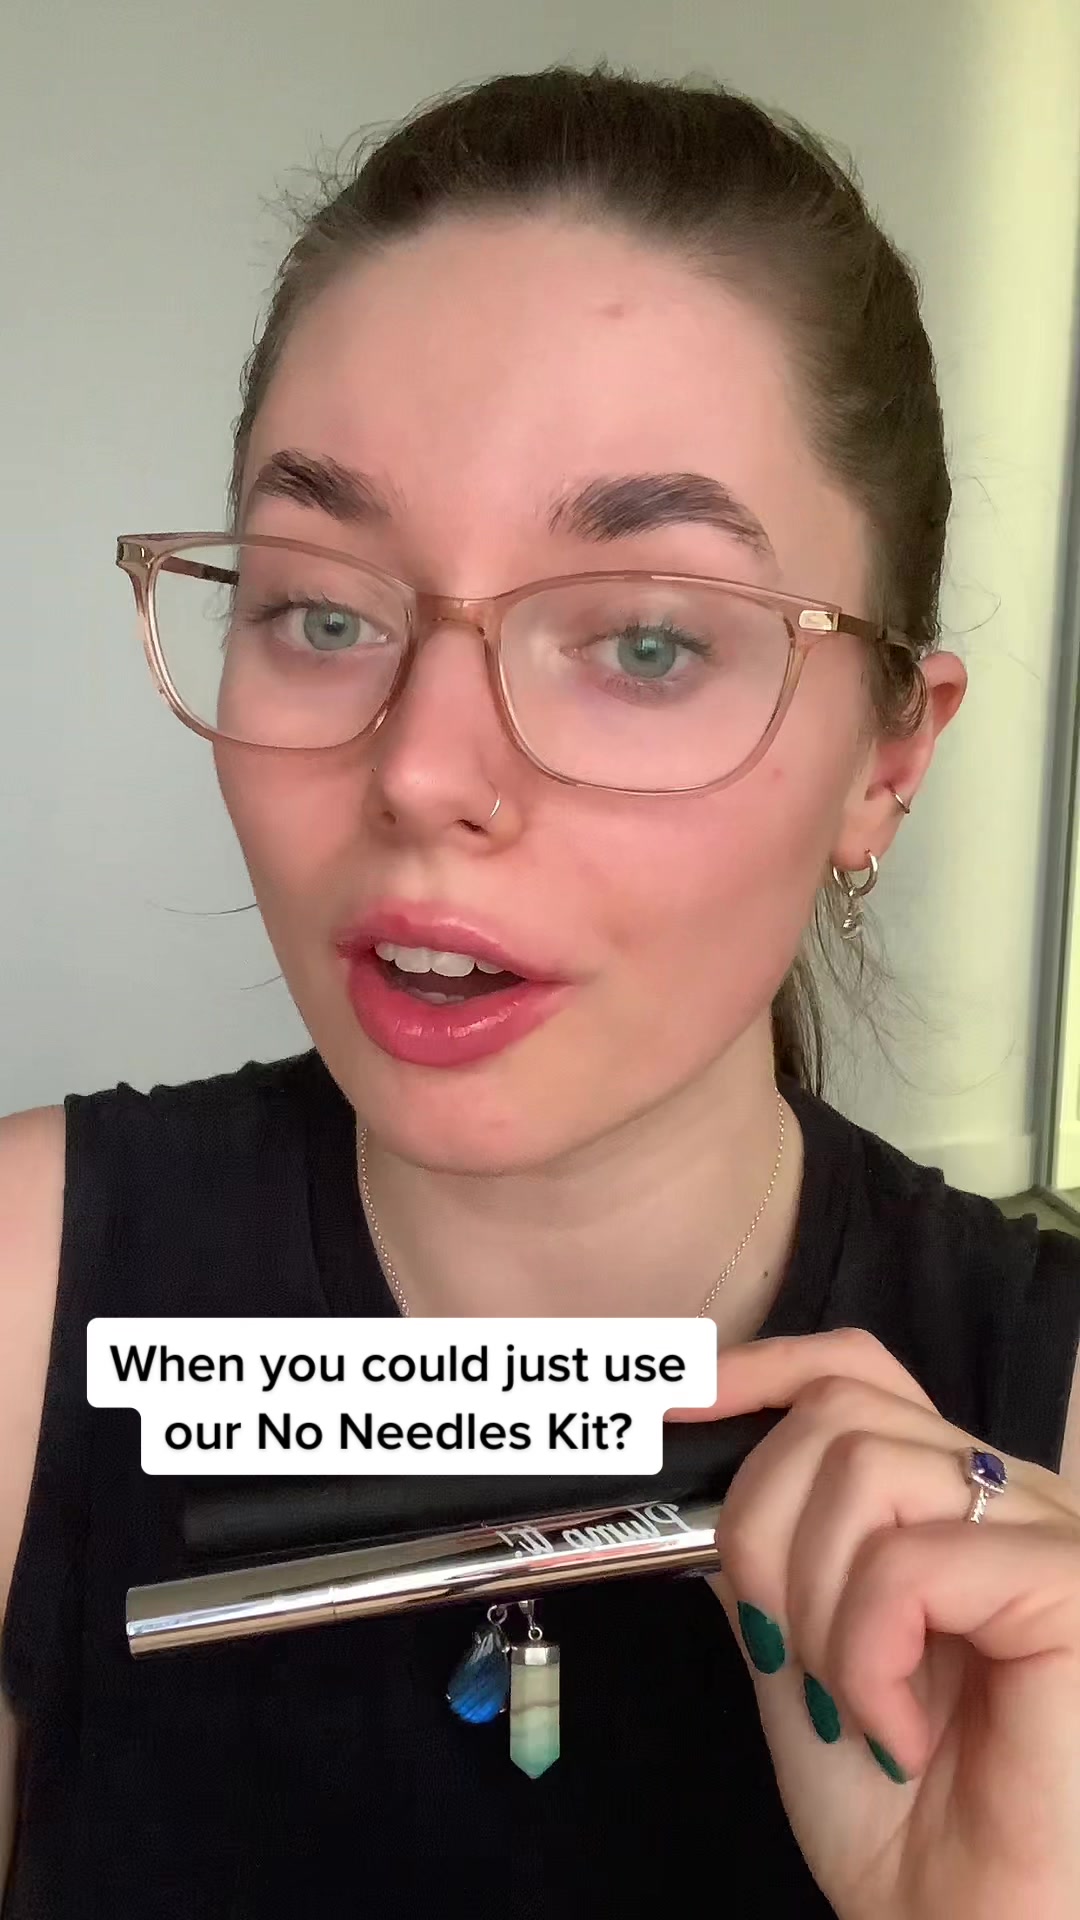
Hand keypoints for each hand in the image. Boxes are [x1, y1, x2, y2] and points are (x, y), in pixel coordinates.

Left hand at [671, 1330, 1079, 1919]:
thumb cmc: (902, 1823)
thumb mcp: (799, 1661)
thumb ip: (765, 1560)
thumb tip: (703, 1471)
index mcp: (949, 1503)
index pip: (858, 1370)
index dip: (760, 1369)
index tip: (675, 1407)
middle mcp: (1009, 1497)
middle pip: (840, 1410)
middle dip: (760, 1522)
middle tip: (772, 1642)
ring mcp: (1047, 1532)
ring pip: (865, 1465)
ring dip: (813, 1598)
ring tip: (844, 1697)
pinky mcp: (1069, 1586)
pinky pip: (915, 1560)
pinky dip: (868, 1650)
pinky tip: (897, 1729)